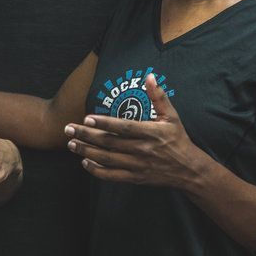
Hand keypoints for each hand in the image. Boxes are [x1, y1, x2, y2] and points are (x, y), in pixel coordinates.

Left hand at [65, 73, 202, 186]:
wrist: (188, 169)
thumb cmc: (178, 139)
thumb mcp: (172, 116)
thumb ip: (159, 97)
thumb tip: (150, 76)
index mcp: (150, 133)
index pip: (123, 127)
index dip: (105, 123)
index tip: (87, 118)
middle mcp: (142, 150)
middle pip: (109, 143)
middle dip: (86, 136)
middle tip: (68, 129)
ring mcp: (137, 166)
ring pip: (107, 159)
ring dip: (87, 152)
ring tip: (71, 144)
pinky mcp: (135, 178)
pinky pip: (112, 176)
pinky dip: (97, 171)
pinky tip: (85, 163)